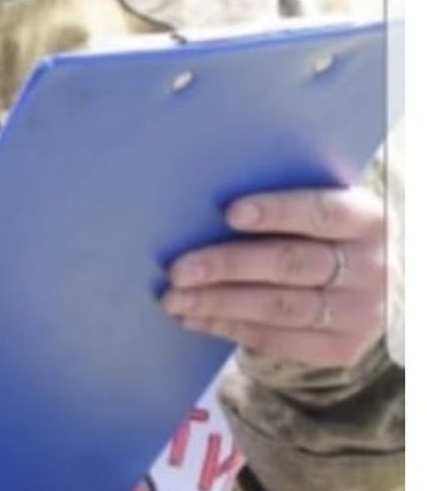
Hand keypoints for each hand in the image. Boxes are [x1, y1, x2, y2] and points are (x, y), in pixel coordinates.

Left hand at [161, 186, 385, 367]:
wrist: (365, 281)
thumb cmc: (321, 231)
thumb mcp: (319, 209)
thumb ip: (281, 202)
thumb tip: (204, 201)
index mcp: (368, 219)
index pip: (323, 212)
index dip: (278, 212)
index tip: (229, 213)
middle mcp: (373, 268)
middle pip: (293, 264)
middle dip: (228, 266)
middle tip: (178, 269)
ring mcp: (361, 312)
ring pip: (281, 308)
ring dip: (220, 304)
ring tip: (175, 299)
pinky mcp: (342, 347)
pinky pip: (279, 341)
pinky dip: (230, 328)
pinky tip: (195, 319)